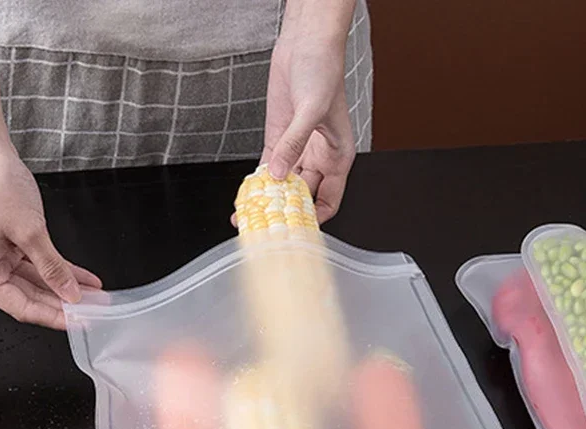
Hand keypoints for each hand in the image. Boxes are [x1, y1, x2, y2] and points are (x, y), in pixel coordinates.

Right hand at [0, 144, 100, 329]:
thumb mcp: (28, 231)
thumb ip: (50, 266)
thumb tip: (69, 294)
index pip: (22, 307)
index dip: (53, 317)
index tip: (80, 322)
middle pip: (32, 297)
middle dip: (65, 305)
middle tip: (95, 311)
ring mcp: (2, 256)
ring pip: (40, 282)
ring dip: (68, 289)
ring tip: (97, 297)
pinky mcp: (15, 244)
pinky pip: (42, 265)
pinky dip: (64, 271)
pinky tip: (86, 280)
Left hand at [261, 0, 355, 222]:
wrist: (306, 44)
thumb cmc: (324, 71)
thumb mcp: (312, 110)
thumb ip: (294, 143)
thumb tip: (278, 172)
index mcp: (337, 158)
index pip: (328, 201)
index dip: (314, 218)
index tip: (296, 228)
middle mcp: (318, 158)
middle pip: (302, 197)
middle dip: (285, 212)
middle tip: (266, 226)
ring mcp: (297, 150)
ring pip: (282, 184)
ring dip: (268, 199)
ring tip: (251, 214)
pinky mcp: (278, 138)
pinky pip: (268, 167)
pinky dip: (258, 180)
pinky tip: (248, 192)